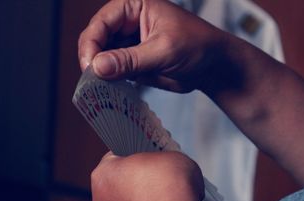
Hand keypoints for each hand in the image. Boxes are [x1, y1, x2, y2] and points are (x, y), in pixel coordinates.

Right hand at [78, 0, 232, 92]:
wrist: (213, 66)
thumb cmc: (197, 46)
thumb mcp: (164, 51)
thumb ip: (130, 60)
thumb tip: (98, 67)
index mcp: (134, 6)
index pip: (101, 23)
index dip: (91, 45)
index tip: (90, 68)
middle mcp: (127, 22)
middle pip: (96, 39)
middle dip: (93, 60)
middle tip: (93, 82)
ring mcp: (128, 43)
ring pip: (102, 57)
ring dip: (100, 73)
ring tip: (101, 89)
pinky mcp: (131, 61)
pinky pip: (113, 71)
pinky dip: (110, 81)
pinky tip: (111, 90)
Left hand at [91, 151, 209, 200]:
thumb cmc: (169, 187)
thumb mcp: (172, 156)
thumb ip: (164, 161)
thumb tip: (171, 170)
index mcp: (102, 174)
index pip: (116, 158)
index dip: (136, 154)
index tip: (150, 157)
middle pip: (120, 186)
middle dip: (139, 183)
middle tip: (162, 180)